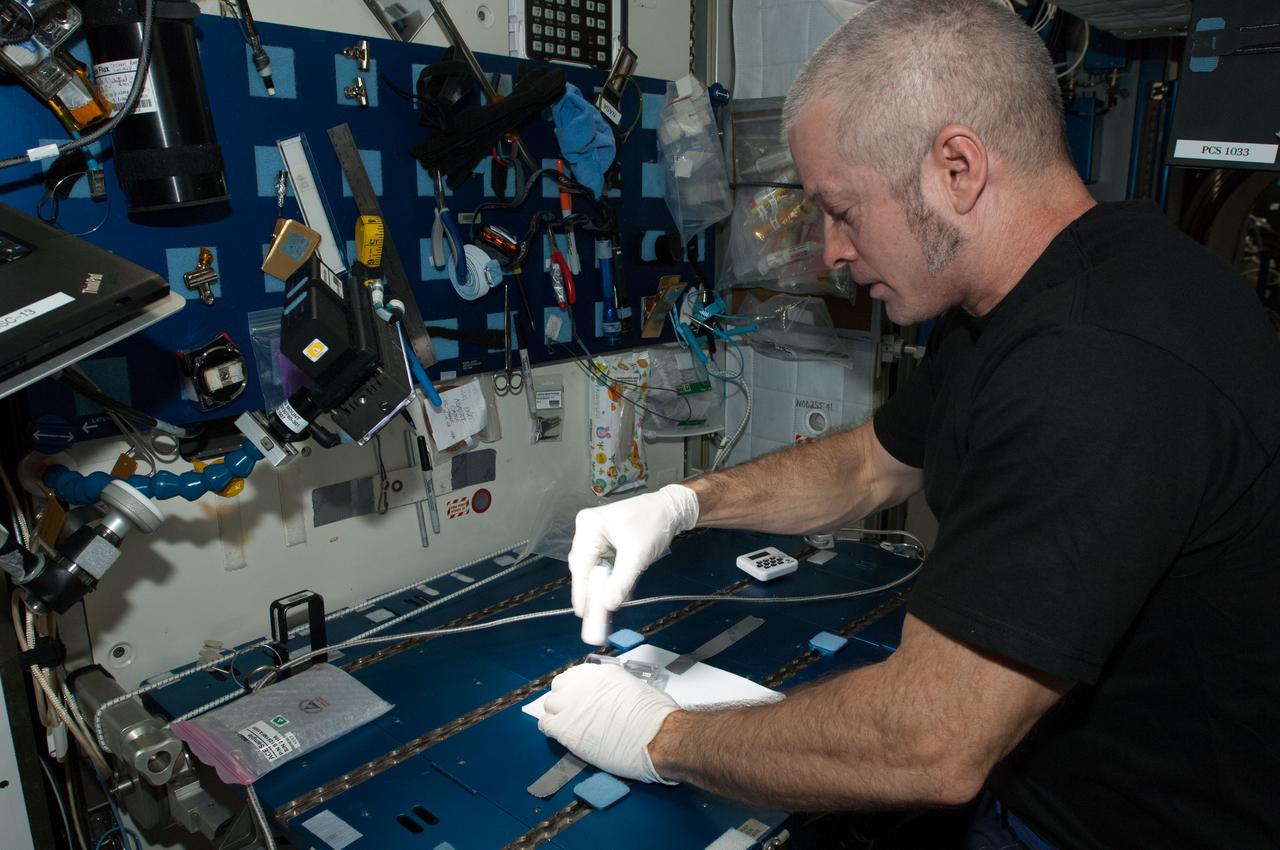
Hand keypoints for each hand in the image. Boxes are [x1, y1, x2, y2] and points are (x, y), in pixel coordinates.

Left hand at [538, 663, 679, 782]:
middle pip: (560, 686)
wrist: (657, 737)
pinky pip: (546, 724)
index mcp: (602, 673)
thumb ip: (617, 691)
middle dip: (564, 698)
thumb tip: (615, 699)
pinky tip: (559, 734)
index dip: (576, 688)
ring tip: (566, 724)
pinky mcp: (566, 728)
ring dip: (556, 713)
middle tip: (573, 711)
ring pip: (550, 704)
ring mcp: (572, 705)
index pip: (576, 675)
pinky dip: (550, 729)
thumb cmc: (656, 718)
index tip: (579, 696)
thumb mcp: (637, 690)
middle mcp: (584, 685)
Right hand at [568, 484, 698, 616]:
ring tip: (608, 606)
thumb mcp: (637, 555)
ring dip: (603, 586)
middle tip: (596, 616)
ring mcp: (595, 536)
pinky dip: (611, 579)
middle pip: (584, 568)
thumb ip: (621, 581)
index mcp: (589, 526)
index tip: (583, 614)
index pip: (581, 565)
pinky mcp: (605, 543)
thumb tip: (608, 605)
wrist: (670, 509)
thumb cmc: (653, 523)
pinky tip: (619, 591)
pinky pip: (604, 566)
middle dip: (593, 591)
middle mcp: (587, 530)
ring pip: (593, 569)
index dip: (582, 592)